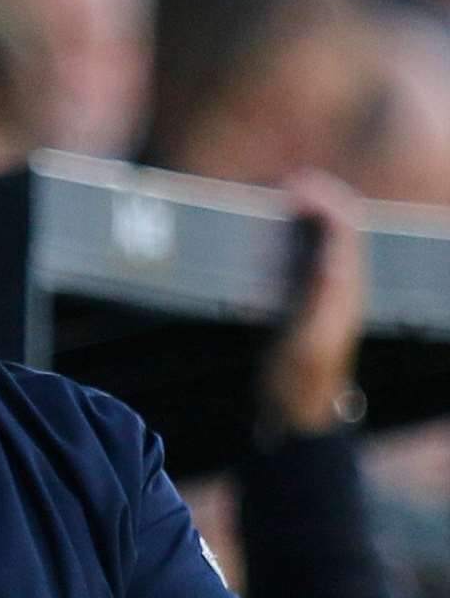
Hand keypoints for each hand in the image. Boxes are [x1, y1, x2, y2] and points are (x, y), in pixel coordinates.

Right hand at [260, 171, 364, 434]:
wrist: (294, 415)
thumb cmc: (300, 383)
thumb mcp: (310, 344)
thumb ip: (322, 301)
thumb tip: (331, 257)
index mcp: (344, 287)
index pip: (345, 224)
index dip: (321, 197)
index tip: (286, 186)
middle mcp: (335, 281)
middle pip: (334, 220)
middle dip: (309, 194)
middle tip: (272, 182)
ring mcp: (316, 289)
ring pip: (315, 234)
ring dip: (294, 210)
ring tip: (261, 197)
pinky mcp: (295, 299)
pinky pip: (293, 253)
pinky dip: (277, 234)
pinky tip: (251, 233)